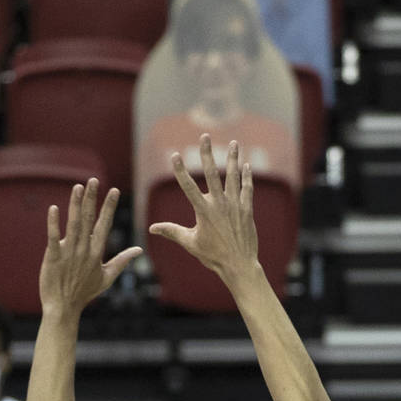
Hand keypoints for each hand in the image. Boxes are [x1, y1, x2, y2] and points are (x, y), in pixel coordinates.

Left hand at [39, 178, 141, 315]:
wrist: (63, 308)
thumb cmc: (84, 293)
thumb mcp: (107, 278)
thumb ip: (122, 261)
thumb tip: (138, 250)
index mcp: (96, 253)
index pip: (104, 225)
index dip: (108, 207)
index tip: (113, 190)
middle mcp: (84, 250)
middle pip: (89, 220)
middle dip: (92, 199)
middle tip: (94, 180)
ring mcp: (68, 253)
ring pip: (73, 225)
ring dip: (75, 205)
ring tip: (78, 187)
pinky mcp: (53, 257)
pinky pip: (53, 238)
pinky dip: (53, 224)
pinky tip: (54, 209)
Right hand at [148, 135, 258, 286]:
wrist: (238, 264)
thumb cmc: (212, 256)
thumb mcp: (190, 243)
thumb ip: (172, 232)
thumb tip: (152, 228)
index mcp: (203, 211)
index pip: (188, 187)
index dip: (180, 171)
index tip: (175, 156)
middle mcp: (219, 204)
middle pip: (211, 174)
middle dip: (207, 154)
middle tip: (204, 136)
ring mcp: (235, 205)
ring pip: (233, 177)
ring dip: (232, 159)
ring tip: (233, 143)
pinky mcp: (247, 209)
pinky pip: (247, 189)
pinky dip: (246, 177)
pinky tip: (246, 166)